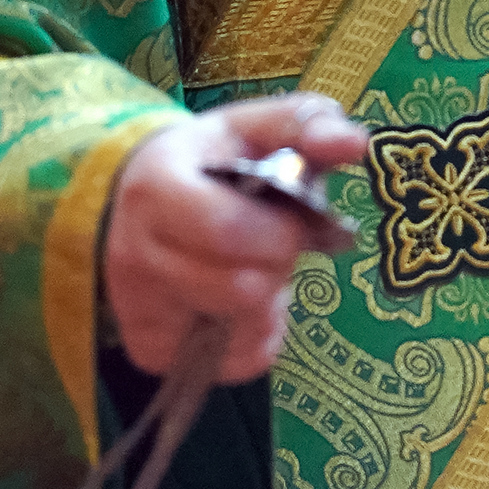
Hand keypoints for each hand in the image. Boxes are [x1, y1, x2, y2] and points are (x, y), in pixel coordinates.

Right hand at [102, 92, 370, 381]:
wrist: (139, 194)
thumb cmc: (214, 160)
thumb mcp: (255, 127)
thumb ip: (306, 126)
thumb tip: (355, 143)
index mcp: (157, 187)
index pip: (228, 231)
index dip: (279, 232)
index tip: (290, 218)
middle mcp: (134, 251)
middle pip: (240, 288)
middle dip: (278, 266)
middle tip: (272, 243)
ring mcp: (136, 306)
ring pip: (238, 328)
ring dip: (268, 300)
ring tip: (252, 266)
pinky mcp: (148, 348)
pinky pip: (231, 363)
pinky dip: (254, 335)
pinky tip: (239, 300)